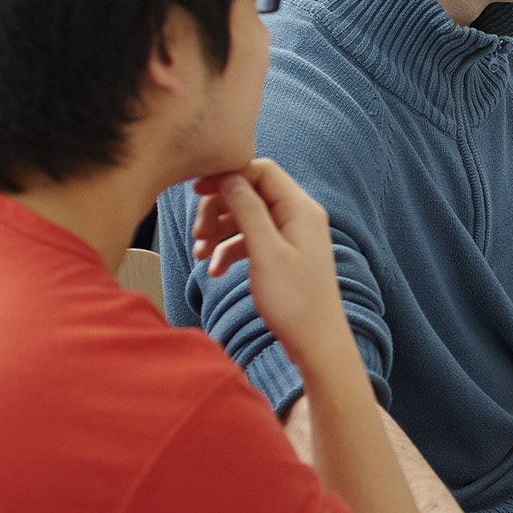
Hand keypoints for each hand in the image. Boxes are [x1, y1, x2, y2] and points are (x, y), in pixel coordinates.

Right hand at [190, 159, 349, 364]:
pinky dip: (230, 251)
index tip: (196, 190)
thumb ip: (248, 211)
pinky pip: (252, 241)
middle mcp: (299, 216)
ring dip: (219, 232)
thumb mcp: (265, 252)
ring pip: (247, 218)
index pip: (261, 171)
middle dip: (218, 209)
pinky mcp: (284, 255)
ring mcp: (292, 236)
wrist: (316, 341)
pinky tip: (214, 270)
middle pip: (250, 193)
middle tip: (197, 234)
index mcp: (300, 209)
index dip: (227, 175)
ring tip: (199, 255)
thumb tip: (231, 178)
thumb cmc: (295, 301)